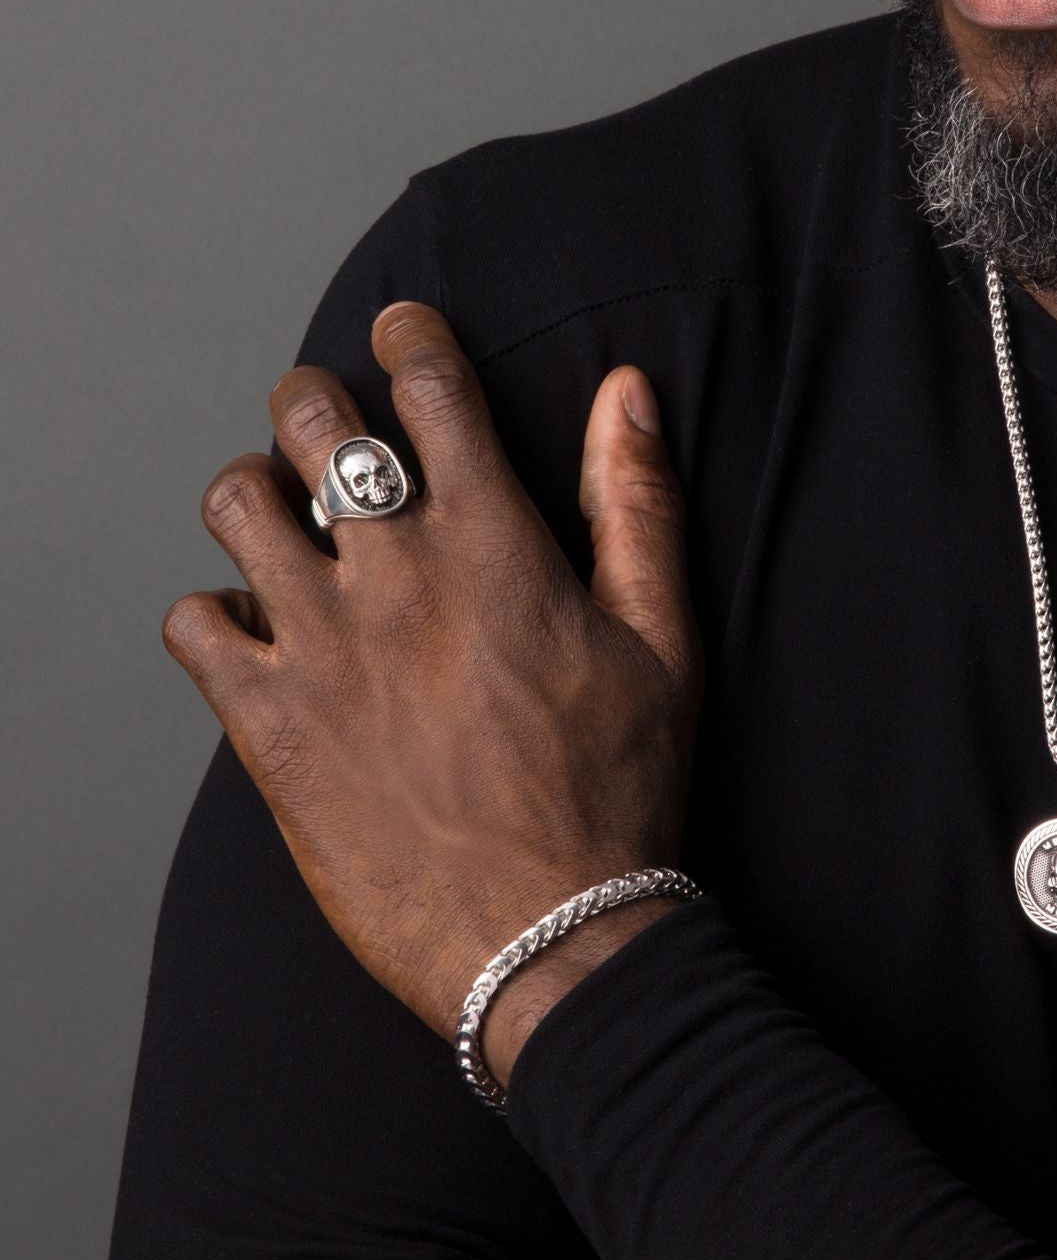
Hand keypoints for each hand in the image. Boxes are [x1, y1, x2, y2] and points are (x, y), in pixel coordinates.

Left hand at [162, 302, 703, 1086]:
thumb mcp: (662, 637)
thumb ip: (638, 502)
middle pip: (311, 423)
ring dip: (255, 492)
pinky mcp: (266, 725)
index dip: (411, 334)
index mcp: (495, 544)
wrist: (549, 933)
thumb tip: (628, 391)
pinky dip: (213, 615)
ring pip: (234, 505)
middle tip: (331, 422)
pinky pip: (191, 625)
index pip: (431, 387)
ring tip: (282, 519)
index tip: (404, 326)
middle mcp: (395, 576)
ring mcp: (319, 648)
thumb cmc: (620, 785)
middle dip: (316, 399)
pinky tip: (257, 634)